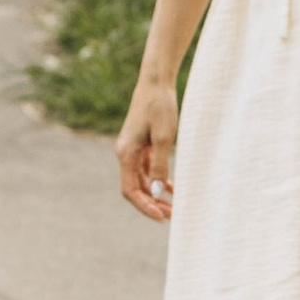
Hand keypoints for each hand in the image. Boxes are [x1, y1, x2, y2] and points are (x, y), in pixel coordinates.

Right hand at [117, 75, 177, 220]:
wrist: (156, 82)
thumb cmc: (160, 107)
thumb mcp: (164, 137)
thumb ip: (160, 165)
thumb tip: (157, 192)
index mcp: (126, 153)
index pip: (131, 190)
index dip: (145, 206)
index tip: (161, 217)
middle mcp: (125, 154)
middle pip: (135, 188)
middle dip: (152, 204)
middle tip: (172, 216)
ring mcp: (132, 149)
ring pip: (142, 181)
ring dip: (156, 195)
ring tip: (174, 207)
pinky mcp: (141, 144)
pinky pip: (147, 169)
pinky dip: (158, 180)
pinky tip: (172, 189)